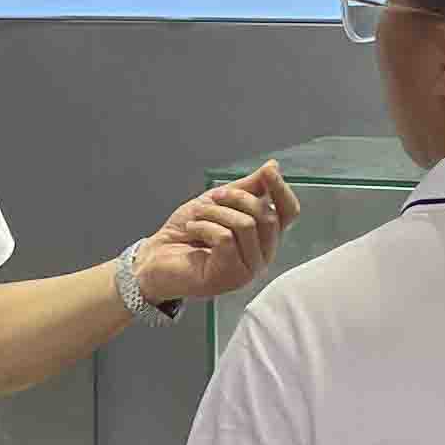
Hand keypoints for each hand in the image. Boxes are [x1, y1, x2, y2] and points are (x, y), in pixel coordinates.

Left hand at [134, 163, 298, 309]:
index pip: (288, 213)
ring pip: (246, 225)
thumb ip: (247, 188)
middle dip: (236, 198)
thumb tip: (273, 167)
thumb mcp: (218, 201)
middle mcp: (261, 255)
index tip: (268, 171)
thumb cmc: (186, 232)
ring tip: (198, 218)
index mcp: (263, 236)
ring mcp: (248, 270)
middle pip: (268, 216)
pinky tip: (193, 231)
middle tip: (212, 198)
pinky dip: (204, 227)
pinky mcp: (230, 277)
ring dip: (215, 213)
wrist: (156, 257)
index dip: (281, 189)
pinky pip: (226, 239)